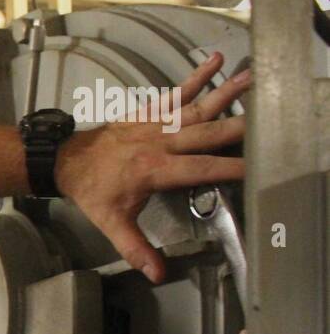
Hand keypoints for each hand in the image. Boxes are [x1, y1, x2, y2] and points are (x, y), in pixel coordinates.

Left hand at [54, 52, 250, 283]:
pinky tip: (215, 60)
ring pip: (197, 108)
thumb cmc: (91, 190)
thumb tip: (156, 274)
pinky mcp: (150, 112)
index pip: (200, 169)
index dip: (229, 169)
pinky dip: (196, 76)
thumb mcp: (111, 223)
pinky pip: (176, 92)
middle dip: (238, 127)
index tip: (256, 168)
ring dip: (225, 93)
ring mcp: (156, 123)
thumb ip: (135, 248)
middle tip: (269, 119)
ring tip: (252, 78)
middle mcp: (160, 142)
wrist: (65, 160)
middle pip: (207, 133)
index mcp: (155, 169)